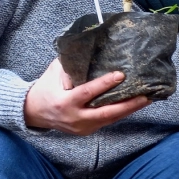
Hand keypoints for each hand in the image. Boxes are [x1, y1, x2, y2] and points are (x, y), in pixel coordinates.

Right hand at [24, 59, 149, 134]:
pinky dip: (121, 113)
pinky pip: (107, 121)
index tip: (121, 75)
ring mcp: (81, 127)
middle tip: (145, 96)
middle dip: (128, 105)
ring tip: (146, 99)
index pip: (88, 92)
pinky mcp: (86, 131)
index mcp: (64, 102)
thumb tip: (89, 48)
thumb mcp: (53, 72)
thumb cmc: (45, 88)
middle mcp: (75, 117)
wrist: (32, 112)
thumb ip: (70, 63)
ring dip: (129, 110)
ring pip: (110, 119)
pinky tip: (134, 105)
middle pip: (106, 113)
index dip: (105, 84)